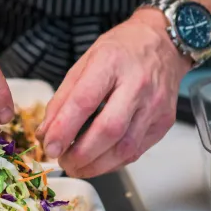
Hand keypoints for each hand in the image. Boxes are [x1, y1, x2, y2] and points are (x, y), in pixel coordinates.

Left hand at [37, 9, 190, 177]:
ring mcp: (155, 105)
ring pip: (125, 148)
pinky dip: (113, 163)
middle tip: (63, 161)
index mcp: (111, 62)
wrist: (164, 43)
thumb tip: (46, 132)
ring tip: (77, 166)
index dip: (64, 129)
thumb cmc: (122, 51)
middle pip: (108, 130)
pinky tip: (98, 161)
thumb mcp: (86, 62)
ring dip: (96, 165)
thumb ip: (64, 98)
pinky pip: (136, 151)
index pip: (85, 101)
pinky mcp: (164, 122)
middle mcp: (138, 84)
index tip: (50, 147)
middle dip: (81, 154)